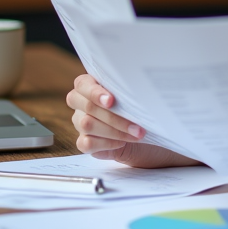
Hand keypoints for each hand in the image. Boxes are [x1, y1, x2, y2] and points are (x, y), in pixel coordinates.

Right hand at [65, 74, 197, 167]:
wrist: (148, 136)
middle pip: (88, 106)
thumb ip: (130, 89)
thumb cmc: (141, 109)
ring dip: (115, 131)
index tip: (112, 100)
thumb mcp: (137, 96)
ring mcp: (80, 122)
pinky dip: (106, 143)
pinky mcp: (84, 142)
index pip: (83, 84)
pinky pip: (87, 143)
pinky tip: (122, 143)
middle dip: (114, 117)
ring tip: (136, 135)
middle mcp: (81, 103)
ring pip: (87, 124)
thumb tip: (138, 86)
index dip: (95, 92)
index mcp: (90, 85)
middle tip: (137, 126)